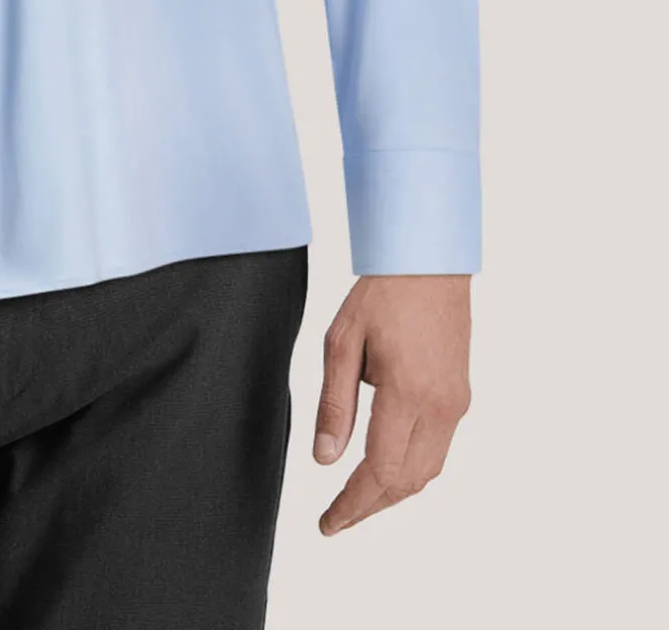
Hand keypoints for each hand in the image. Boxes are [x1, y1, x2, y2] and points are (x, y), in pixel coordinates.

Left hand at [313, 274, 471, 535]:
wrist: (429, 263)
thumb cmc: (382, 295)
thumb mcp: (342, 342)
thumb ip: (335, 404)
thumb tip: (325, 459)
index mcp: (407, 393)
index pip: (380, 471)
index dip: (353, 504)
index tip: (329, 523)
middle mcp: (440, 407)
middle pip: (406, 481)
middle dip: (370, 506)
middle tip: (337, 519)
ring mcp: (456, 404)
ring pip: (427, 471)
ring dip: (392, 492)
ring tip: (357, 500)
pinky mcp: (461, 397)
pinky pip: (438, 450)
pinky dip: (411, 469)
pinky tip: (386, 467)